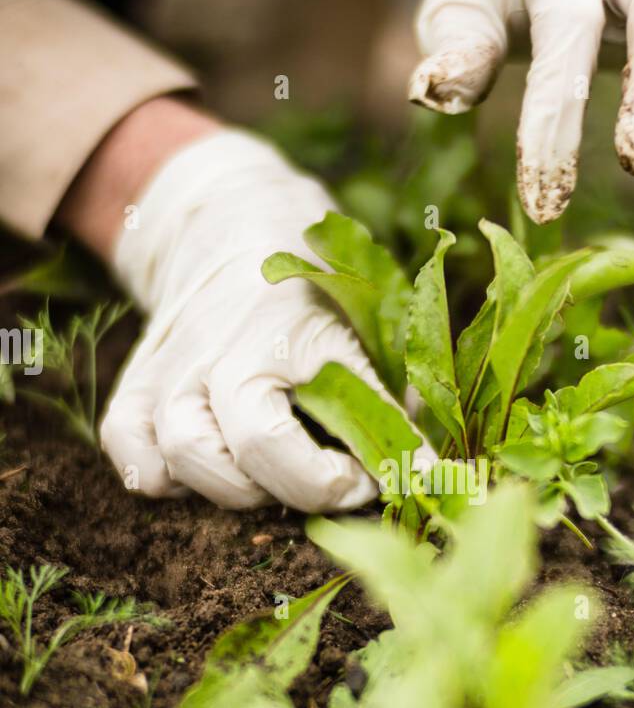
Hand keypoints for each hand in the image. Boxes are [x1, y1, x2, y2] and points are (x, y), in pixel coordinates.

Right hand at [63, 110, 395, 510]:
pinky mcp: (138, 379)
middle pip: (251, 445)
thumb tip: (431, 478)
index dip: (360, 473)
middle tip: (336, 482)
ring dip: (233, 486)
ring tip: (272, 477)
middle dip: (302, 485)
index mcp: (298, 329)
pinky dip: (159, 472)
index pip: (337, 414)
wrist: (229, 222)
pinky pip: (128, 445)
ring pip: (183, 452)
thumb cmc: (316, 286)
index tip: (388, 479)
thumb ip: (394, 401)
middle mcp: (228, 347)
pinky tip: (211, 464)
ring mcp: (175, 365)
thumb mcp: (370, 327)